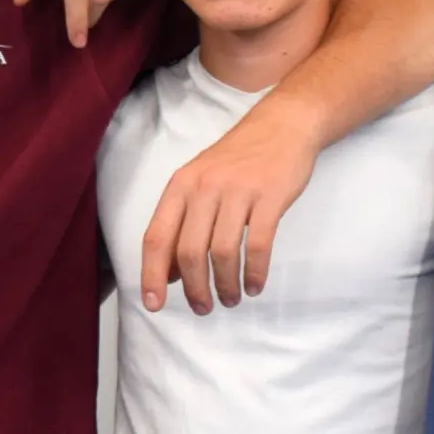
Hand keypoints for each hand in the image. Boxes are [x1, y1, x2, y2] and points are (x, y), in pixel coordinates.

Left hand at [137, 102, 319, 312]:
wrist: (283, 125)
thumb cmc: (238, 160)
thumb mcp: (199, 182)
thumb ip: (181, 223)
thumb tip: (168, 273)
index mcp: (180, 187)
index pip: (156, 237)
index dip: (151, 275)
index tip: (153, 304)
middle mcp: (204, 188)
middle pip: (189, 252)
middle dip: (194, 288)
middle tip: (203, 308)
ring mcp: (238, 191)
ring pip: (222, 252)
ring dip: (225, 285)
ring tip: (230, 299)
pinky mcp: (270, 196)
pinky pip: (258, 244)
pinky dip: (255, 272)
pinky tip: (255, 285)